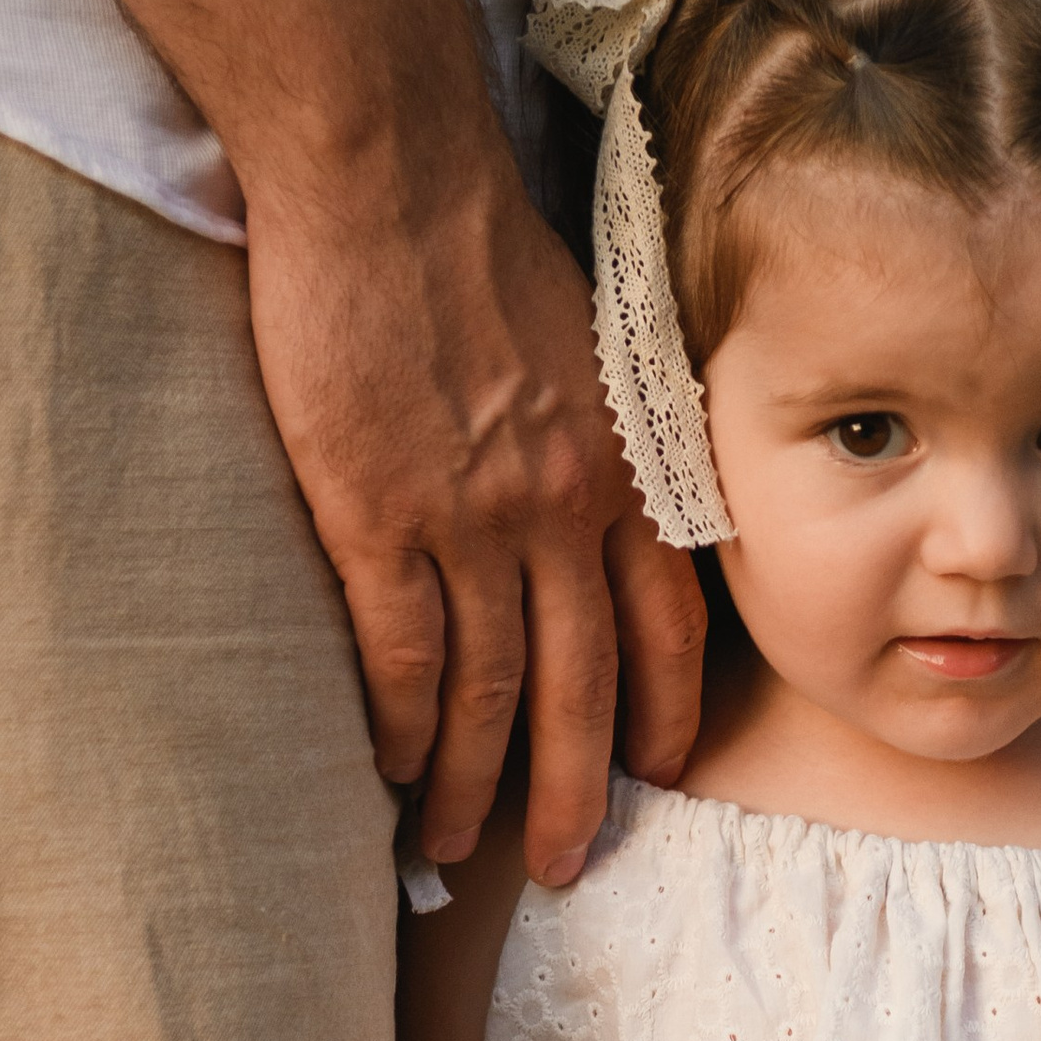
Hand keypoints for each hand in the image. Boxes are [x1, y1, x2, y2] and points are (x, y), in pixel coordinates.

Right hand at [245, 114, 707, 883]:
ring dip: (474, 780)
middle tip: (563, 864)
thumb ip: (604, 441)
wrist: (387, 177)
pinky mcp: (375, 510)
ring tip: (454, 842)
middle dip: (574, 790)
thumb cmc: (477, 248)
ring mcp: (469, 515)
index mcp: (622, 467)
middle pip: (581, 685)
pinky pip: (402, 650)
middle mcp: (561, 507)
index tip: (657, 775)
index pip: (666, 623)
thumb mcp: (590, 347)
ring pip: (488, 688)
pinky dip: (404, 722)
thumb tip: (594, 512)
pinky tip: (395, 768)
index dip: (664, 712)